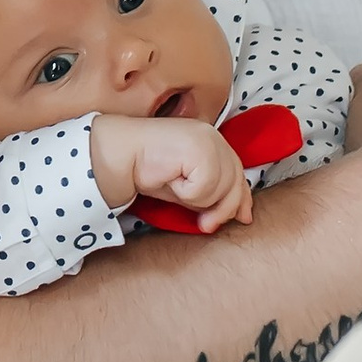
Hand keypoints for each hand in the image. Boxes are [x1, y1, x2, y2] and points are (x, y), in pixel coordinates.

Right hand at [90, 113, 251, 232]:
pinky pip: (205, 187)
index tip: (242, 218)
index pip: (237, 171)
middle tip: (206, 226)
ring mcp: (208, 139)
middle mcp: (213, 136)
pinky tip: (170, 179)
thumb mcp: (185, 187)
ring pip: (222, 187)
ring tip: (174, 185)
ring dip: (197, 199)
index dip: (242, 197)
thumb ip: (210, 195)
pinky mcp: (199, 148)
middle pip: (236, 180)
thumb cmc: (146, 170)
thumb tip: (236, 214)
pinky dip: (187, 192)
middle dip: (223, 208)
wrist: (119, 155)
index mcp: (211, 140)